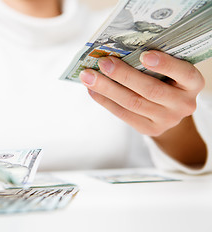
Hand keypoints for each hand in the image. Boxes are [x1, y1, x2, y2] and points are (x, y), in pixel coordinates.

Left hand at [79, 50, 204, 136]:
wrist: (170, 111)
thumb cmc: (166, 82)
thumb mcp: (169, 71)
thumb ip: (152, 63)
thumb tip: (116, 52)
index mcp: (192, 84)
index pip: (184, 73)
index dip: (165, 64)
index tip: (145, 55)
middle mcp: (183, 104)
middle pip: (150, 90)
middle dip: (123, 75)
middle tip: (103, 62)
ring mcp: (166, 119)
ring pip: (132, 103)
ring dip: (107, 88)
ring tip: (88, 76)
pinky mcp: (149, 129)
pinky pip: (124, 114)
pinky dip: (105, 101)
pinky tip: (93, 90)